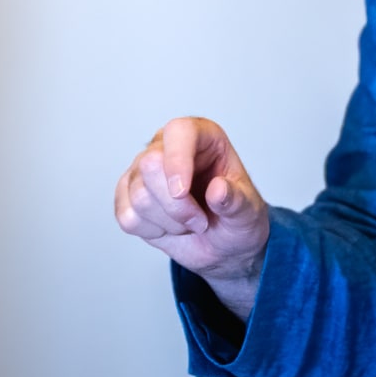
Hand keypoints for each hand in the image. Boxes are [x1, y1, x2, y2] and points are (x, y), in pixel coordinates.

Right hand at [114, 117, 269, 319]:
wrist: (224, 245)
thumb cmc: (236, 217)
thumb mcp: (248, 211)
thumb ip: (237, 200)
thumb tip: (218, 190)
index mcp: (202, 137)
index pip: (179, 132)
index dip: (176, 160)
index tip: (182, 192)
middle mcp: (168, 147)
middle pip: (150, 165)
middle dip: (176, 206)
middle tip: (200, 221)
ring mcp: (143, 171)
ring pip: (138, 195)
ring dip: (169, 222)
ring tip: (189, 223)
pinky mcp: (128, 196)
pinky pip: (127, 216)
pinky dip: (151, 231)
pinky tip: (169, 227)